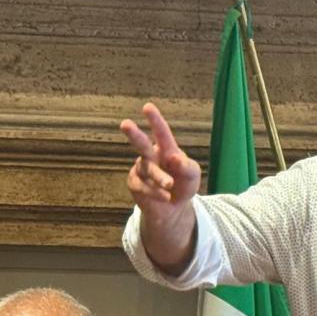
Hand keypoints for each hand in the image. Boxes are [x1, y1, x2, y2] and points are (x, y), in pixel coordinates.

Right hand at [121, 103, 202, 273]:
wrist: (173, 208)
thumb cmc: (184, 185)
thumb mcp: (192, 175)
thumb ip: (187, 166)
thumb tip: (174, 157)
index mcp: (167, 149)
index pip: (162, 133)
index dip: (155, 120)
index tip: (147, 107)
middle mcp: (151, 155)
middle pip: (141, 144)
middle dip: (134, 134)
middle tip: (125, 123)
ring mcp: (141, 169)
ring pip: (149, 170)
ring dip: (160, 178)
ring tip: (169, 185)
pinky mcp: (134, 183)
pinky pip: (143, 187)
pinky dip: (156, 192)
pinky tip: (165, 197)